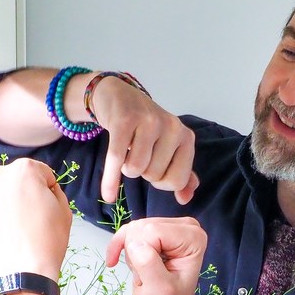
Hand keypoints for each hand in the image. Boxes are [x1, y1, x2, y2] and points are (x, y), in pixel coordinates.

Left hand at [0, 158, 72, 279]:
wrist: (20, 274)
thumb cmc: (45, 243)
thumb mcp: (64, 210)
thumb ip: (54, 190)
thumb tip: (43, 189)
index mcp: (23, 170)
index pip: (41, 174)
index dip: (47, 192)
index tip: (45, 209)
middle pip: (16, 180)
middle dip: (22, 195)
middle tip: (29, 220)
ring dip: (5, 206)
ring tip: (14, 229)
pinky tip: (0, 235)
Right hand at [92, 77, 200, 205]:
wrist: (119, 95)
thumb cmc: (146, 126)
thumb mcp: (169, 146)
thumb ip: (181, 172)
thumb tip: (185, 199)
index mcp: (185, 136)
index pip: (177, 180)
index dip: (162, 182)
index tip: (154, 168)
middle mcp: (171, 127)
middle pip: (153, 176)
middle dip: (142, 171)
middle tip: (138, 154)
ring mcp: (148, 121)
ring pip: (135, 169)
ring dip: (126, 168)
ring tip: (127, 152)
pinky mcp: (124, 120)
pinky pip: (116, 159)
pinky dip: (110, 180)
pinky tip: (108, 194)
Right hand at [106, 217, 207, 294]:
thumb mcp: (159, 290)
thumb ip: (149, 265)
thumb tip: (135, 244)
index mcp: (193, 237)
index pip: (153, 231)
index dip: (142, 255)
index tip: (150, 276)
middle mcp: (185, 227)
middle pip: (142, 228)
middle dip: (135, 254)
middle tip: (146, 276)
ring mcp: (169, 227)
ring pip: (132, 229)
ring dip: (130, 254)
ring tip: (142, 272)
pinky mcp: (155, 229)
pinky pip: (127, 230)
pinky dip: (119, 246)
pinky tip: (115, 260)